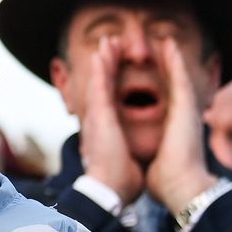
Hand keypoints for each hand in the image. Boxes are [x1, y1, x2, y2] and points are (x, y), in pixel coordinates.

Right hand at [79, 37, 144, 204]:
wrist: (110, 190)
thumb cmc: (121, 181)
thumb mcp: (127, 160)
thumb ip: (128, 151)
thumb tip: (135, 154)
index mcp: (106, 129)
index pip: (108, 98)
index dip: (111, 79)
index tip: (114, 64)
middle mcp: (98, 120)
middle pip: (102, 84)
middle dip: (106, 63)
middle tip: (108, 44)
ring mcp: (97, 117)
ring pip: (100, 81)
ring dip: (103, 60)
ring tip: (106, 41)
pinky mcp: (100, 117)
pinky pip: (100, 88)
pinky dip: (100, 70)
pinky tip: (101, 54)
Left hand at [146, 39, 217, 211]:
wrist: (178, 186)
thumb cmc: (164, 179)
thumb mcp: (151, 159)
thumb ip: (148, 152)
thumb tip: (140, 157)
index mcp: (167, 128)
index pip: (159, 101)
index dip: (151, 87)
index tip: (143, 74)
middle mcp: (177, 117)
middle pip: (169, 85)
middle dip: (161, 66)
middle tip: (156, 47)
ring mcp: (184, 110)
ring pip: (176, 77)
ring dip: (170, 57)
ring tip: (165, 40)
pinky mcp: (186, 108)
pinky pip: (180, 78)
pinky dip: (175, 61)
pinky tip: (171, 46)